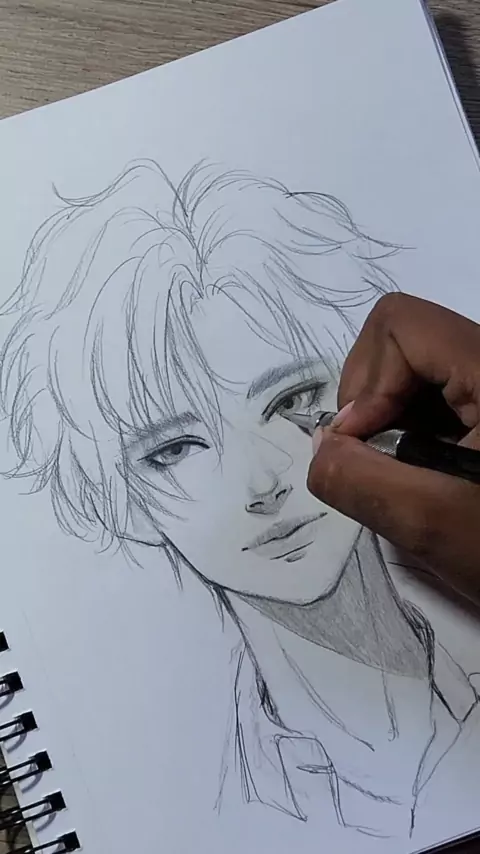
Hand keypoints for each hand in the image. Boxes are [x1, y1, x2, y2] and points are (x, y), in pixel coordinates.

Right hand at [307, 293, 479, 603]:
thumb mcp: (430, 523)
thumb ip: (356, 478)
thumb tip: (324, 443)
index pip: (401, 325)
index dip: (367, 383)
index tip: (366, 446)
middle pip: (406, 337)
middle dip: (373, 398)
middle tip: (377, 457)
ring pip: (419, 365)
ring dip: (392, 414)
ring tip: (407, 469)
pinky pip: (442, 388)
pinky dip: (416, 423)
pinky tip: (431, 466)